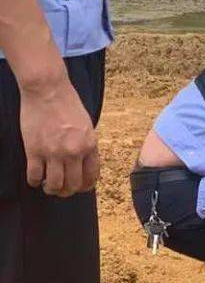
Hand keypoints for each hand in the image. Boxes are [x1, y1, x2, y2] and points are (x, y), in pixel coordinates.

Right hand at [19, 73, 97, 196]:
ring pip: (55, 184)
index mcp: (90, 146)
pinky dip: (34, 181)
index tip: (79, 188)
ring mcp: (54, 153)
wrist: (47, 90)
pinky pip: (34, 175)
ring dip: (51, 190)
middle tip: (61, 190)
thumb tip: (84, 162)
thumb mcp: (87, 126)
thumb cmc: (67, 104)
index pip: (92, 176)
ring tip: (48, 186)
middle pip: (73, 185)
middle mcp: (74, 153)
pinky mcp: (34, 150)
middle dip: (68, 191)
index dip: (85, 186)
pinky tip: (34, 179)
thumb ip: (87, 144)